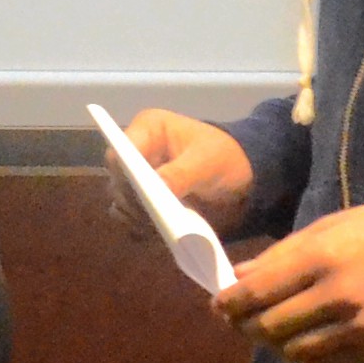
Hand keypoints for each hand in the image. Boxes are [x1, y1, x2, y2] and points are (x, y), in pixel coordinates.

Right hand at [120, 106, 252, 235]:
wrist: (246, 178)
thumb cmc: (226, 157)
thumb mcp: (206, 162)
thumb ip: (179, 174)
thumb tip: (151, 189)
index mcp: (148, 130)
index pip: (118, 152)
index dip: (124, 175)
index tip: (141, 197)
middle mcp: (137, 153)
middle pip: (117, 181)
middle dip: (133, 202)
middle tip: (154, 217)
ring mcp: (140, 179)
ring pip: (122, 203)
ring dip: (136, 218)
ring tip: (160, 226)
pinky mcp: (147, 201)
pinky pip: (133, 219)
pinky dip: (143, 228)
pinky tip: (161, 233)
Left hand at [218, 202, 363, 362]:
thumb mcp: (325, 229)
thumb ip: (279, 255)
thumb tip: (237, 277)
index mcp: (321, 258)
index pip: (258, 292)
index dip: (230, 302)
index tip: (218, 304)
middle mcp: (336, 297)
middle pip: (270, 327)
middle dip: (246, 325)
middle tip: (239, 320)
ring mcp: (356, 328)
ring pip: (293, 351)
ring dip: (275, 342)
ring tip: (273, 328)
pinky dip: (305, 354)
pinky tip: (305, 337)